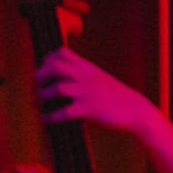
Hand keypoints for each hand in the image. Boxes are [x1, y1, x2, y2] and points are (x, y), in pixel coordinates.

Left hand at [34, 48, 164, 136]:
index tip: (43, 69)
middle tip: (36, 86)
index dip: (47, 59)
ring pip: (57, 88)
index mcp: (88, 69)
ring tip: (38, 103)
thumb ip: (84, 76)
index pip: (62, 53)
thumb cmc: (118, 97)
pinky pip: (64, 112)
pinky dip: (51, 116)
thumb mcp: (101, 79)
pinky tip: (46, 120)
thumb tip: (63, 81)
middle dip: (40, 76)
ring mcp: (87, 93)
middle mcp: (86, 78)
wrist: (136, 110)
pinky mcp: (89, 109)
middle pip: (55, 67)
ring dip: (43, 96)